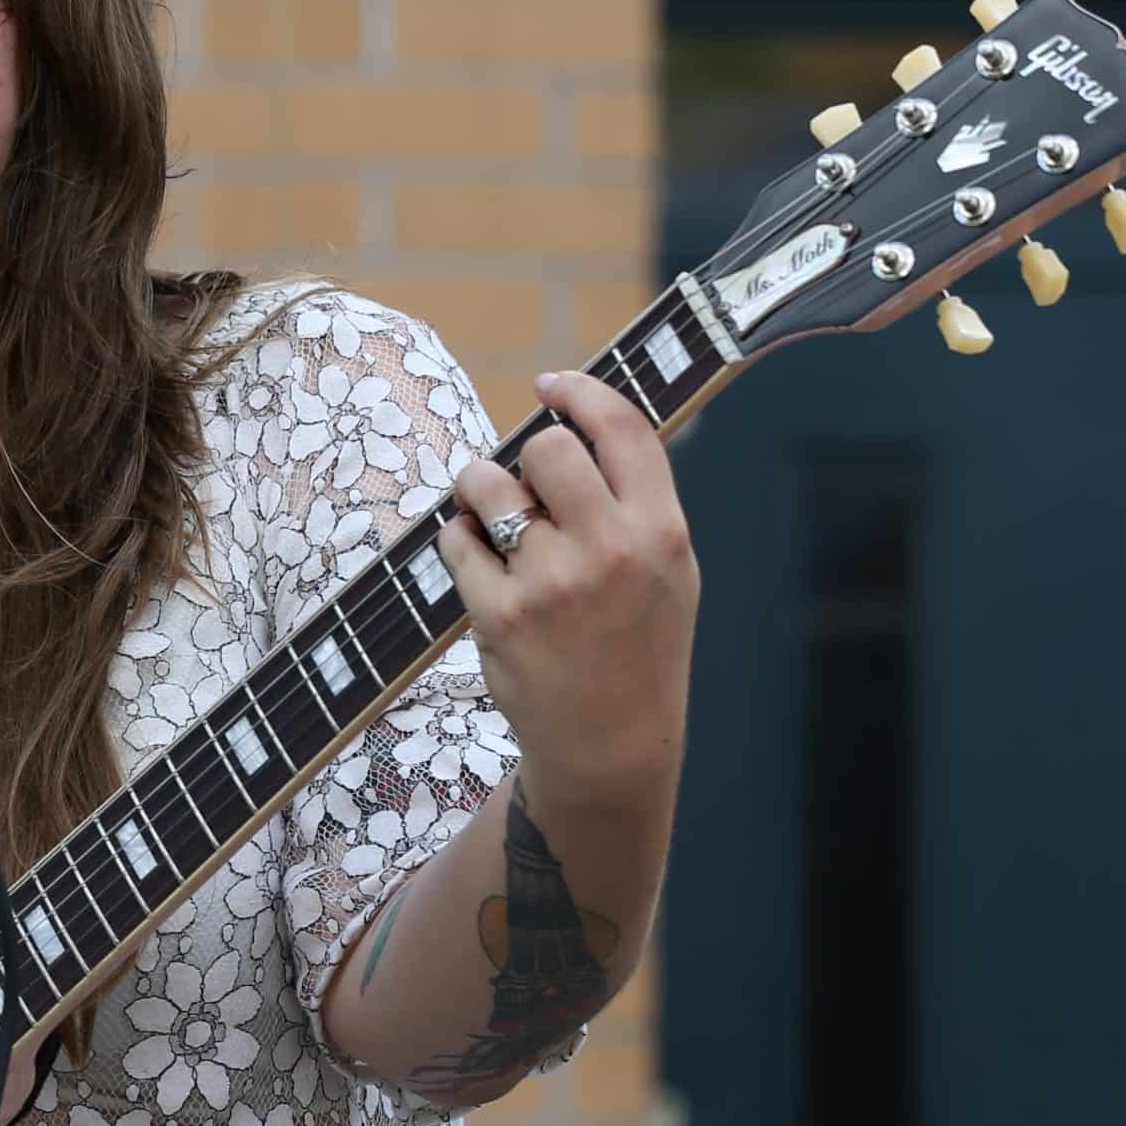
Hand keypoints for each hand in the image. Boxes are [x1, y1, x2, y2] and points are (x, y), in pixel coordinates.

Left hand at [436, 368, 699, 821]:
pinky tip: (479, 560)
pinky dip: (458, 540)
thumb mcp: (669, 570)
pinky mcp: (499, 613)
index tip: (551, 385)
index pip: (623, 428)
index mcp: (663, 531)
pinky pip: (456, 540)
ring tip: (488, 512)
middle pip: (546, 447)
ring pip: (489, 484)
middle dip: (524, 454)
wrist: (610, 739)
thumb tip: (578, 425)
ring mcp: (552, 583)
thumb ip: (636, 501)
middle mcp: (611, 550)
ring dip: (478, 486)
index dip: (581, 392)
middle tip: (521, 481)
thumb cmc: (637, 645)